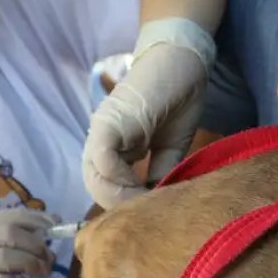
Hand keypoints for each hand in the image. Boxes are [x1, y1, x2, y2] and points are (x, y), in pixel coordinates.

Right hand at [0, 208, 55, 277]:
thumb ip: (1, 241)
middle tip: (48, 258)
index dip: (34, 219)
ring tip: (41, 272)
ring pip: (7, 257)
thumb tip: (41, 235)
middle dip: (36, 244)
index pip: (6, 216)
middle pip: (9, 233)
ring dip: (32, 263)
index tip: (54, 225)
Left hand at [83, 42, 206, 208]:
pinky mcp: (106, 124)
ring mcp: (101, 133)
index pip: (108, 190)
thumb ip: (160, 175)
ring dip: (121, 197)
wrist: (183, 62)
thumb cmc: (178, 100)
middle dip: (123, 207)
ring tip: (149, 200)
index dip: (129, 207)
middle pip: (97, 189)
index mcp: (114, 151)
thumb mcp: (172, 149)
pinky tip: (143, 184)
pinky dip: (120, 178)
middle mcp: (100, 144)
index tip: (155, 215)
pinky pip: (103, 160)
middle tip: (151, 212)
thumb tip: (156, 205)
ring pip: (94, 180)